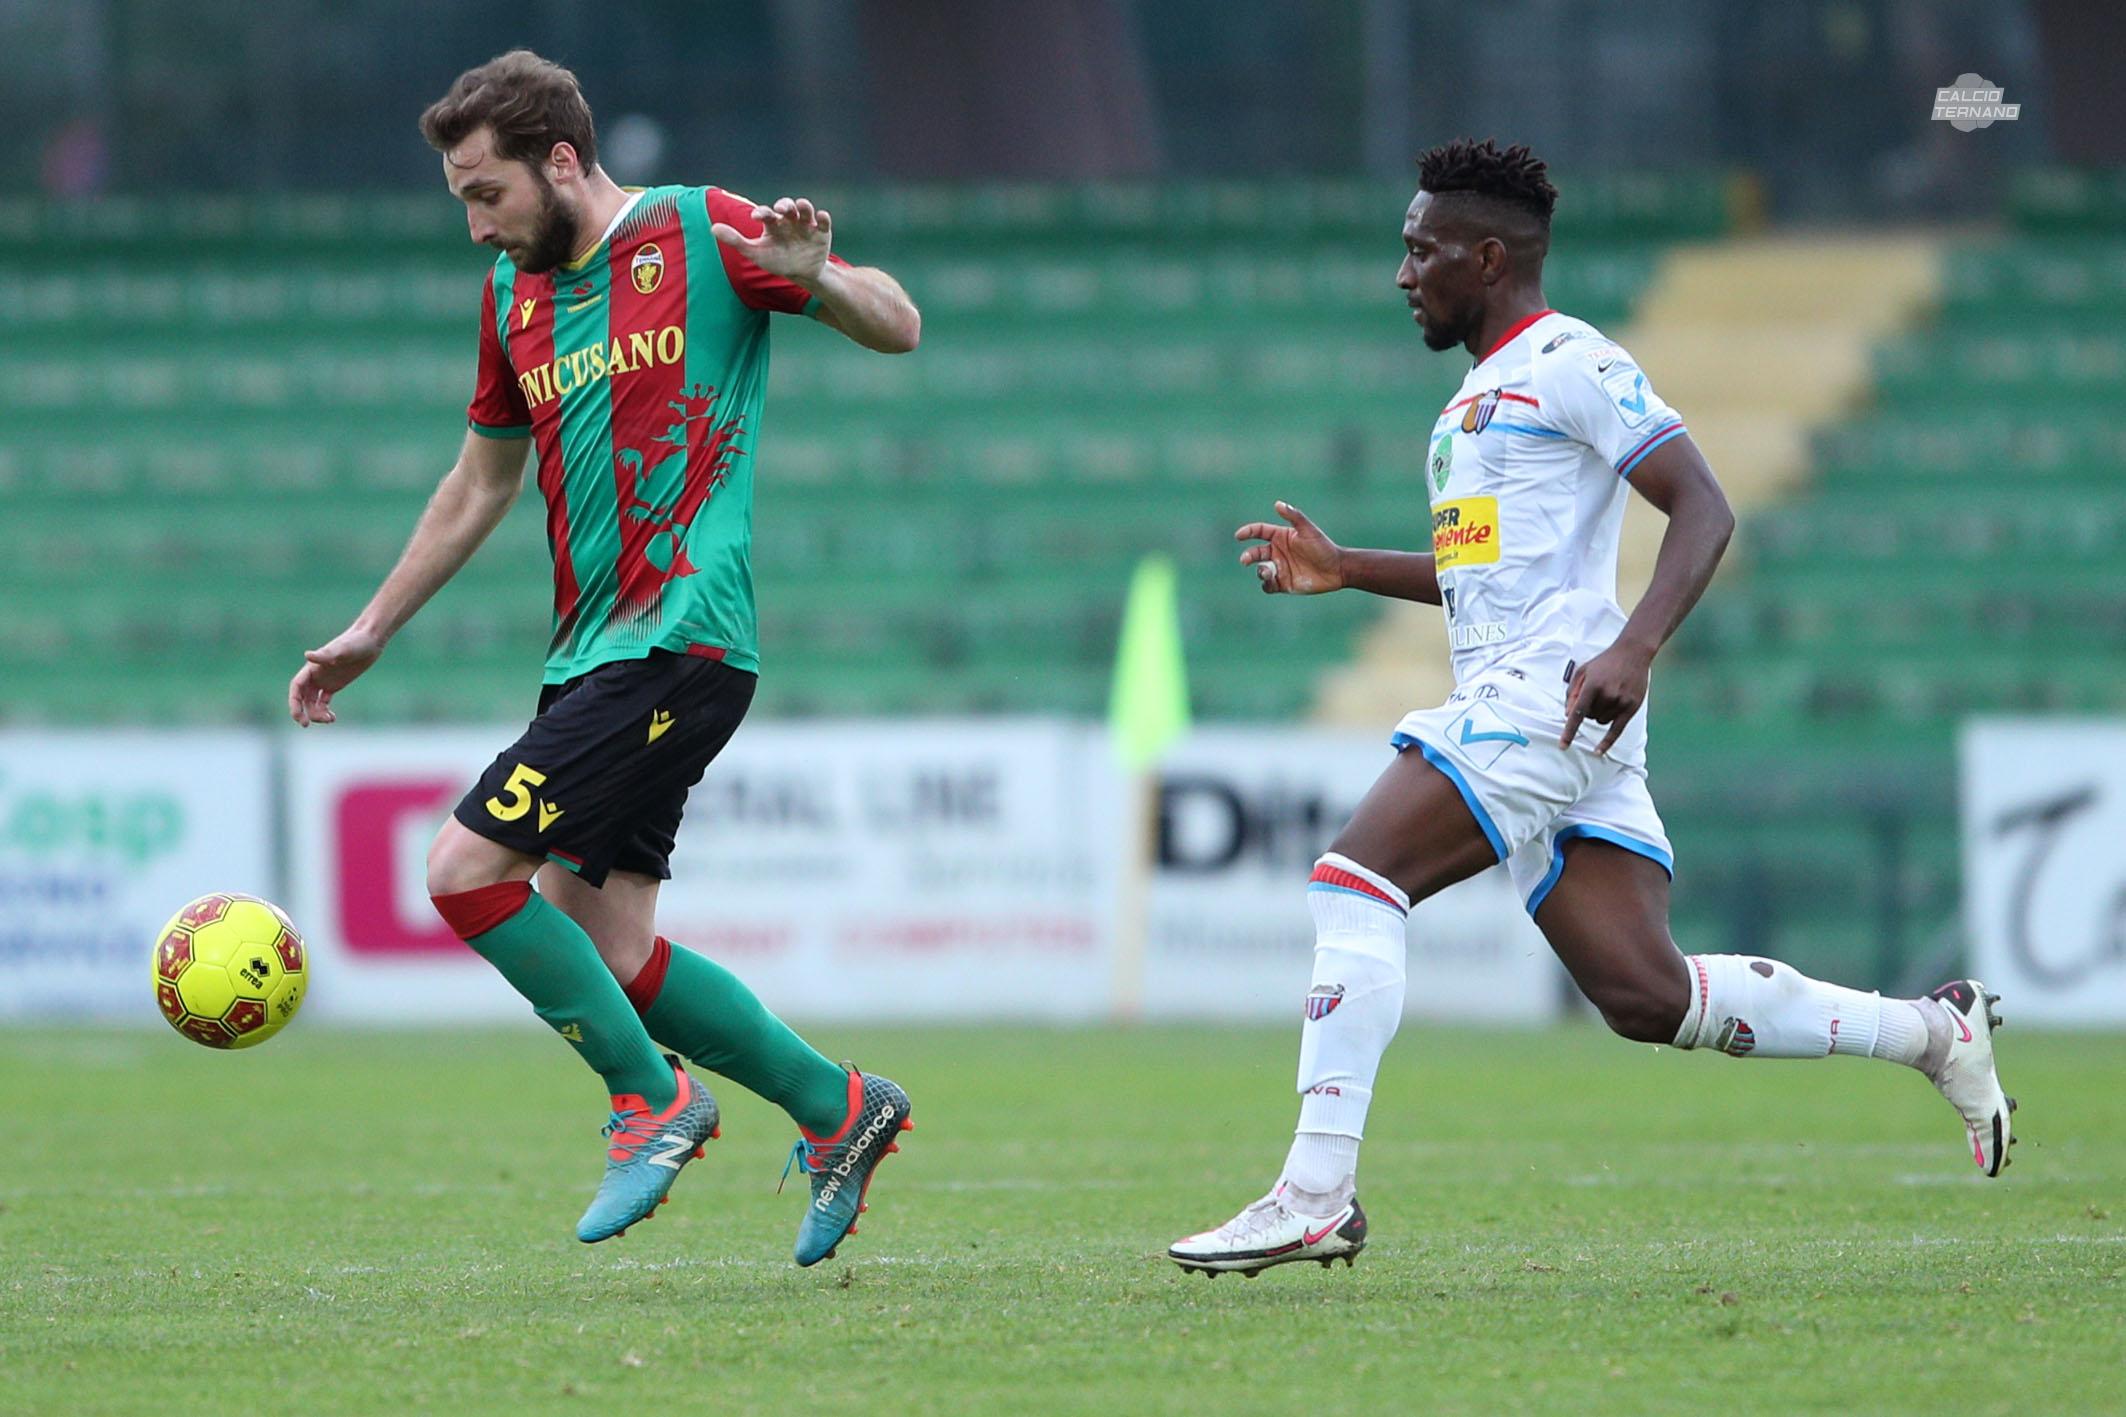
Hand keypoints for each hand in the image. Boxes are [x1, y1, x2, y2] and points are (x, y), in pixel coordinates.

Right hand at [288, 624, 383, 726]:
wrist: (370, 640)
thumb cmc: (355, 642)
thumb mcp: (342, 649)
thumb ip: (325, 654)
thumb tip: (307, 655)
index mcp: (313, 668)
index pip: (296, 687)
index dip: (294, 702)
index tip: (298, 716)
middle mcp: (316, 675)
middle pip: (302, 698)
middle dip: (301, 711)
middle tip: (307, 724)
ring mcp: (325, 680)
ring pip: (313, 702)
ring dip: (316, 713)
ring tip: (330, 719)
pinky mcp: (335, 684)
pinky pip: (323, 701)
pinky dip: (325, 711)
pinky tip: (332, 718)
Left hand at [710, 196, 830, 283]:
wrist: (801, 274)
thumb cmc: (776, 260)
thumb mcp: (755, 252)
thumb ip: (735, 240)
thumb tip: (712, 228)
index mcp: (773, 223)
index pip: (766, 213)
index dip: (762, 213)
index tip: (755, 217)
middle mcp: (789, 220)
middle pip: (787, 207)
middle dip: (785, 205)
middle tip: (782, 209)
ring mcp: (806, 225)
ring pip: (805, 210)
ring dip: (804, 206)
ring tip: (802, 207)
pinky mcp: (822, 232)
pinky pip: (823, 222)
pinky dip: (823, 218)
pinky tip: (821, 216)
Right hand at [1234, 501, 1344, 594]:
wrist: (1336, 569)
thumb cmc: (1323, 547)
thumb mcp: (1308, 531)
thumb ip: (1294, 517)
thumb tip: (1278, 504)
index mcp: (1281, 537)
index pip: (1259, 531)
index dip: (1248, 532)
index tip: (1239, 536)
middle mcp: (1278, 552)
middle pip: (1255, 552)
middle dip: (1248, 556)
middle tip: (1245, 560)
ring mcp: (1280, 568)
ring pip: (1260, 569)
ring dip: (1260, 571)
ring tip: (1268, 572)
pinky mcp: (1283, 583)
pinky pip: (1268, 585)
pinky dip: (1266, 584)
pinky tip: (1272, 581)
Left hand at [1561, 640, 1654, 754]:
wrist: (1633, 653)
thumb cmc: (1604, 663)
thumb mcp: (1582, 671)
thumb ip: (1572, 692)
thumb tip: (1567, 715)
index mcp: (1593, 685)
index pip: (1578, 713)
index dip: (1569, 731)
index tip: (1563, 745)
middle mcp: (1608, 695)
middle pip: (1589, 717)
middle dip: (1588, 710)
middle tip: (1597, 693)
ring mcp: (1621, 701)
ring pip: (1601, 722)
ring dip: (1599, 715)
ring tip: (1607, 696)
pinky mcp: (1632, 706)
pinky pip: (1616, 730)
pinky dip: (1607, 742)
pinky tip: (1598, 751)